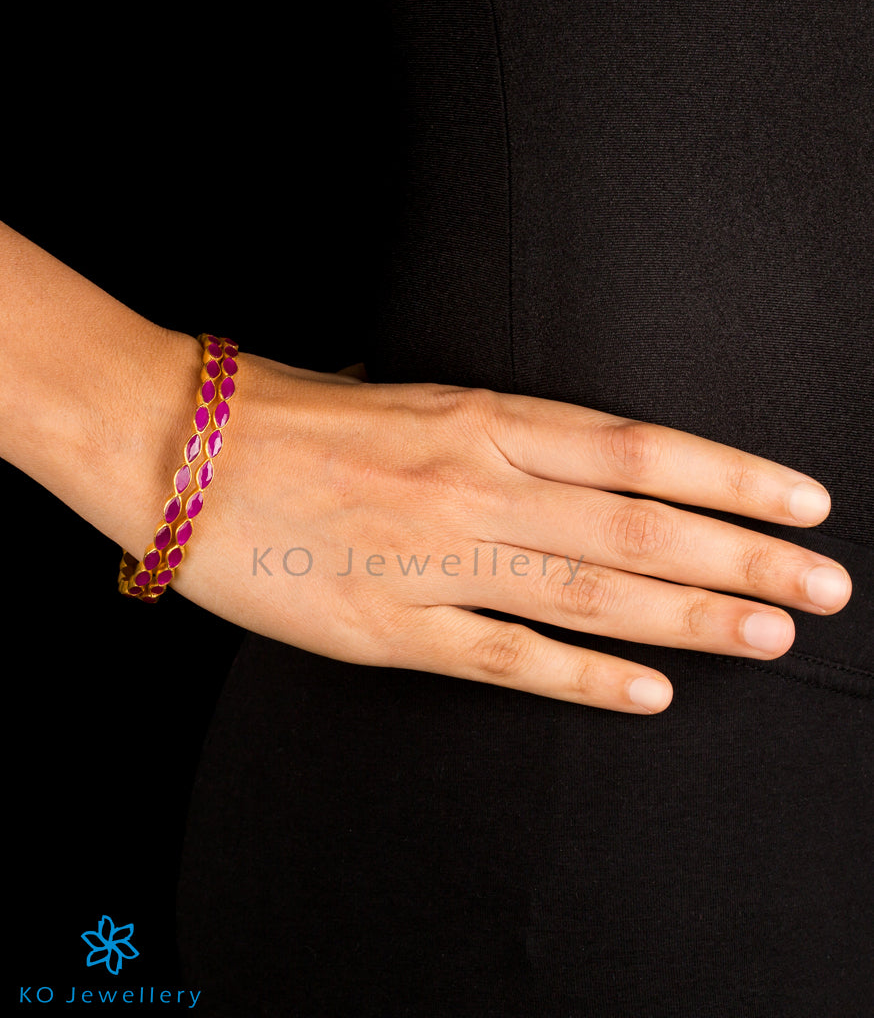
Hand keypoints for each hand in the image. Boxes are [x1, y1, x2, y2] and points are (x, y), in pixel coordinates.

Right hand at [172, 354, 851, 713]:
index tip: (802, 498)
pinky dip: (582, 680)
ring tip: (771, 635)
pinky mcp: (387, 628)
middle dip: (743, 556)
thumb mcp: (403, 394)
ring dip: (689, 619)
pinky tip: (648, 695)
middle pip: (639, 525)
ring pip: (589, 594)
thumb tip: (549, 447)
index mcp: (479, 418)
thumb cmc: (289, 413)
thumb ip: (484, 425)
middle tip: (826, 584)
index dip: (731, 474)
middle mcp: (473, 485)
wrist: (180, 450)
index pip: (638, 448)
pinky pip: (503, 658)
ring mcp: (434, 559)